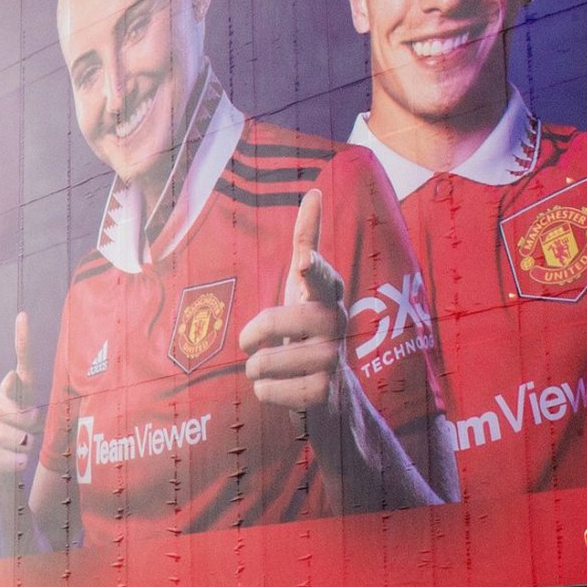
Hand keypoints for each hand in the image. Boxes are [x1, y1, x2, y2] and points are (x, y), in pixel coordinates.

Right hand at [0, 311, 43, 473]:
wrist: (15, 470)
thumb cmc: (30, 437)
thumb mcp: (38, 416)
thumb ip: (27, 398)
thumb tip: (12, 375)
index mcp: (21, 394)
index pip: (23, 365)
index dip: (23, 342)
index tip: (23, 317)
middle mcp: (4, 407)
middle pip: (4, 405)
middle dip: (20, 419)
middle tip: (32, 429)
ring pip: (4, 433)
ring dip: (20, 444)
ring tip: (27, 447)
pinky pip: (1, 456)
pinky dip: (13, 462)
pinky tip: (20, 463)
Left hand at [238, 189, 348, 410]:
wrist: (332, 393)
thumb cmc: (308, 328)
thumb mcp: (302, 285)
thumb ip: (307, 241)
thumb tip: (315, 193)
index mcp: (327, 296)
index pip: (322, 277)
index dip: (312, 269)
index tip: (302, 261)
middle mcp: (337, 325)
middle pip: (281, 319)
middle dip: (255, 331)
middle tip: (249, 343)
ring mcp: (335, 361)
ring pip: (267, 361)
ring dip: (255, 368)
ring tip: (267, 367)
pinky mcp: (325, 394)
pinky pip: (271, 391)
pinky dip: (265, 392)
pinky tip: (279, 388)